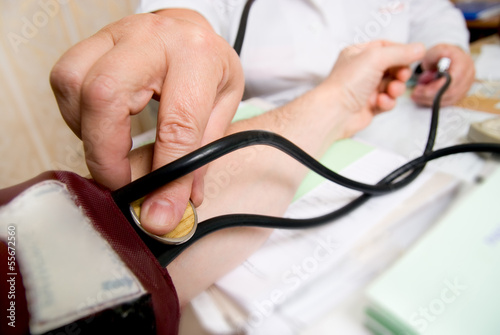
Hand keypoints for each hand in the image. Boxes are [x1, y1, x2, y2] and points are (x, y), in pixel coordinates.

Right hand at [50, 11, 243, 234]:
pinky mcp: (92, 42)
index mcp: (198, 55)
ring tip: (113, 150)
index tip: (159, 212)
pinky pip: (65, 81)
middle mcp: (153, 38)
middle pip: (106, 95)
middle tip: (121, 183)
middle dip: (106, 154)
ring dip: (88, 133)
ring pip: (75, 85)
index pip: (177, 123)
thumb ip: (202, 153)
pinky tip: (102, 127)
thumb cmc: (209, 65)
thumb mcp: (223, 106)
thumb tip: (179, 204)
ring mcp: (117, 35)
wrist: (190, 29)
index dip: (165, 176)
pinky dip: (77, 116)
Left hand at [318, 41, 424, 137]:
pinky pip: (388, 101)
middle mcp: (362, 70)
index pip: (386, 47)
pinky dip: (388, 102)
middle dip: (400, 72)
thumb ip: (401, 52)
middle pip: (393, 67)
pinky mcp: (370, 105)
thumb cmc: (347, 83)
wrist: (336, 111)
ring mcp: (366, 88)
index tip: (411, 56)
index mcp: (359, 53)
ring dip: (396, 88)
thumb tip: (420, 48)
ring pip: (392, 85)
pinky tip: (380, 102)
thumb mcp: (376, 57)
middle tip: (401, 76)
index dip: (400, 51)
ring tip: (391, 91)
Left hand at [411, 44, 474, 105]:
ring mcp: (466, 86)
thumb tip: (428, 67)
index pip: (453, 80)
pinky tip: (422, 98)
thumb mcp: (436, 50)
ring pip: (448, 99)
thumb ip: (433, 56)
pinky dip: (433, 101)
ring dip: (430, 100)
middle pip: (451, 92)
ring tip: (416, 95)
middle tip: (415, 93)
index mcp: (464, 63)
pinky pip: (447, 102)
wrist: (450, 58)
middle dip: (430, 95)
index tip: (422, 89)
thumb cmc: (443, 54)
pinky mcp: (460, 93)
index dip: (437, 87)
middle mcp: (468, 76)